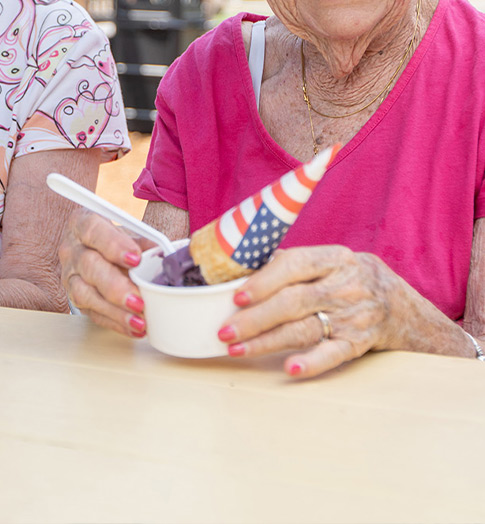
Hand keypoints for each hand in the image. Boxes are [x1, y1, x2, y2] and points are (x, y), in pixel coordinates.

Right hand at [58, 207, 149, 337]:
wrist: (95, 250)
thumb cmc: (114, 240)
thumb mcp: (129, 233)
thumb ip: (145, 242)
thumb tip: (167, 256)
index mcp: (83, 223)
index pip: (93, 230)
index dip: (114, 245)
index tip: (136, 259)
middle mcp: (71, 248)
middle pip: (89, 266)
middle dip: (115, 286)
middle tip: (139, 301)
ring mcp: (70, 275)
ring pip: (84, 293)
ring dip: (113, 310)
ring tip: (138, 321)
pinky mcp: (73, 297)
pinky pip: (91, 313)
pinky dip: (114, 322)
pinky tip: (133, 327)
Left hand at [217, 245, 397, 377]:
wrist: (401, 307)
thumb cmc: (348, 278)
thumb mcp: (328, 261)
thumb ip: (290, 263)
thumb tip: (240, 269)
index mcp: (333, 259)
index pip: (294, 265)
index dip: (264, 281)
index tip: (236, 296)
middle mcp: (344, 287)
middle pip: (293, 302)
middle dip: (255, 318)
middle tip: (225, 330)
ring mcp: (352, 317)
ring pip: (304, 330)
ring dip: (266, 341)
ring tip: (235, 348)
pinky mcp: (357, 344)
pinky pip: (332, 355)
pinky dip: (310, 363)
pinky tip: (288, 368)